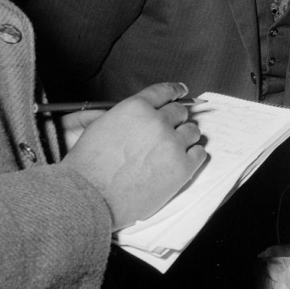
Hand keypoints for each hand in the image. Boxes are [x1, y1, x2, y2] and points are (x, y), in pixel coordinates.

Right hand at [61, 82, 206, 230]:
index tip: (182, 92)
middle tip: (169, 131)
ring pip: (192, 131)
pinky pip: (200, 153)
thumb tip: (142, 115)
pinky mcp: (183, 167)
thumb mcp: (101, 127)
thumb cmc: (89, 168)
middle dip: (176, 120)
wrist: (91, 197)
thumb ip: (126, 116)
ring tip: (173, 149)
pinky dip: (193, 155)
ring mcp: (172, 144)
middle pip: (180, 112)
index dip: (175, 91)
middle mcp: (157, 122)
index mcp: (136, 108)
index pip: (164, 91)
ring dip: (185, 137)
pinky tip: (183, 160)